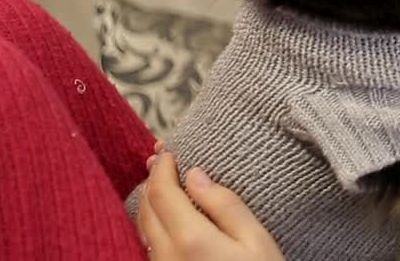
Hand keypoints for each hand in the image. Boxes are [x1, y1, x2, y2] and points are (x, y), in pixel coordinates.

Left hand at [137, 152, 284, 260]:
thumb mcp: (256, 241)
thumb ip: (226, 205)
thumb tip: (197, 175)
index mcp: (191, 239)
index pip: (163, 192)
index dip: (163, 167)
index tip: (169, 150)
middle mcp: (167, 256)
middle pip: (145, 209)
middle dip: (151, 181)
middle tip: (162, 159)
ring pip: (143, 229)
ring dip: (149, 202)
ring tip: (162, 183)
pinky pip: (150, 246)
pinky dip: (153, 223)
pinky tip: (167, 217)